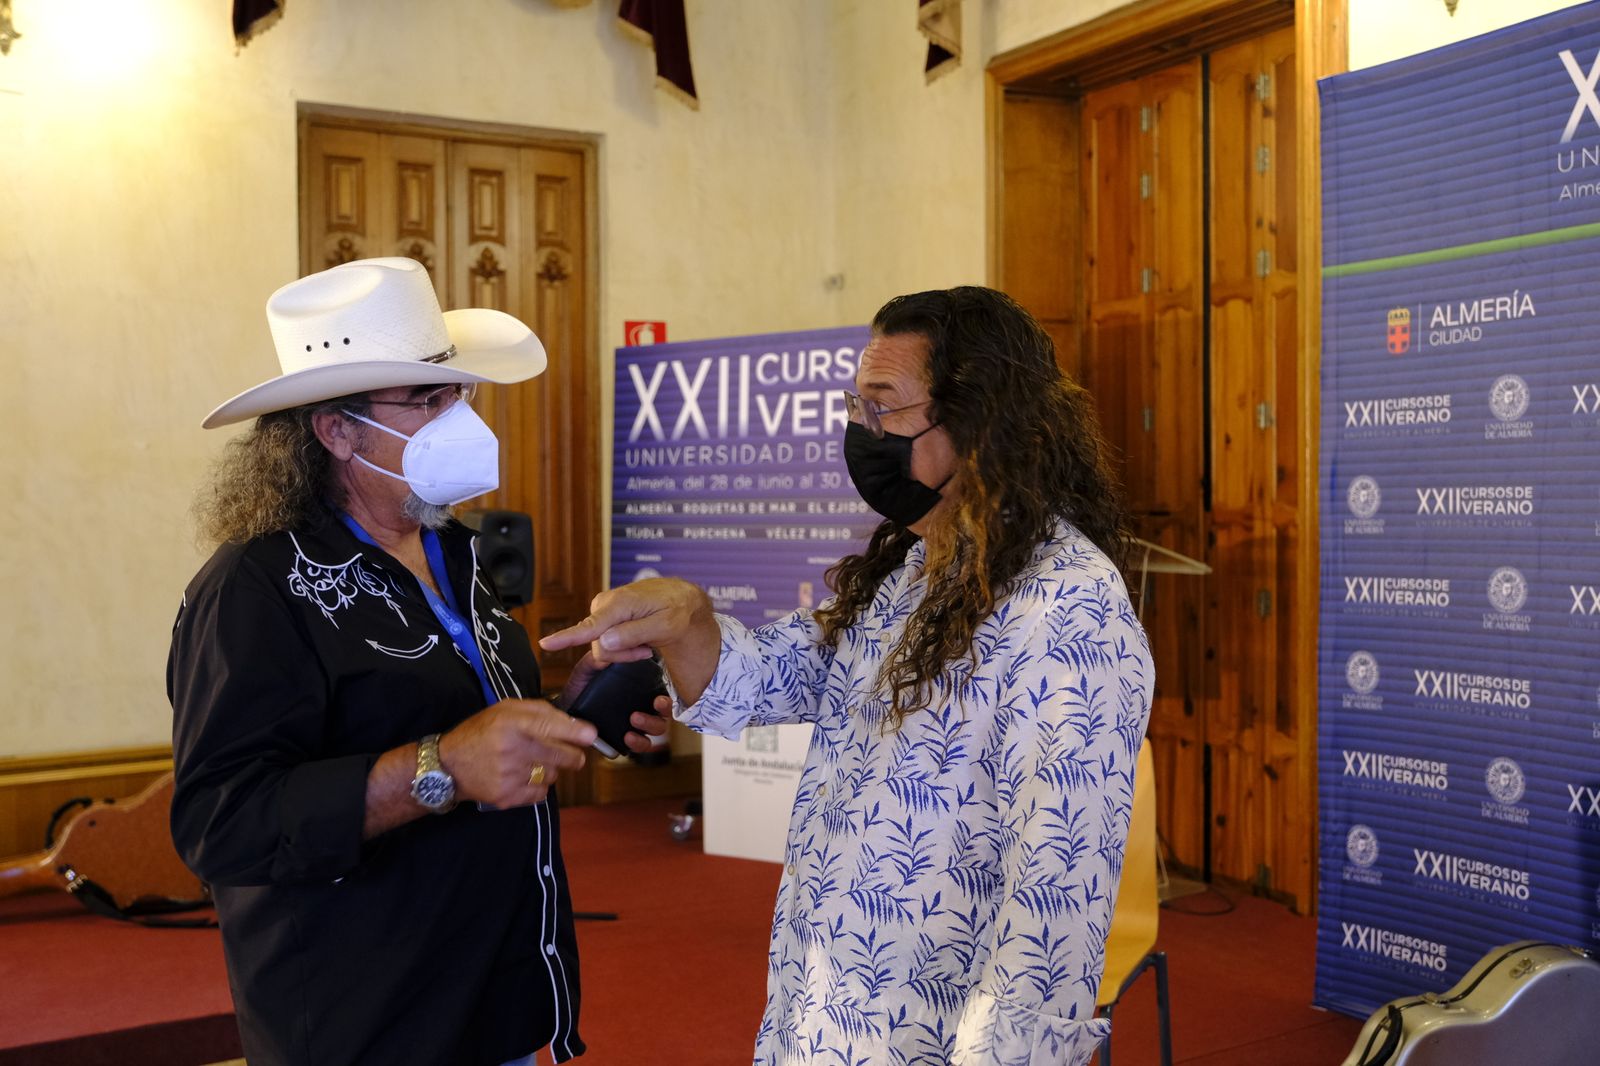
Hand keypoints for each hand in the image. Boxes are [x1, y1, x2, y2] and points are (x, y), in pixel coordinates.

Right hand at [436, 699, 596, 807]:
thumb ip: (540, 711)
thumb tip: (574, 723)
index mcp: (512, 723)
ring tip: (531, 763)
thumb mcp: (505, 710)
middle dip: (573, 755)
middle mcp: (513, 749)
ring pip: (554, 775)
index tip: (591, 735)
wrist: (448, 766)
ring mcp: (510, 776)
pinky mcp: (508, 797)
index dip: (575, 733)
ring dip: (550, 769)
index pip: (551, 727)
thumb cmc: (481, 732)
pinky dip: (538, 786)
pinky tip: (523, 777)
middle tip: (570, 754)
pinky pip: (541, 793)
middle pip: (563, 757)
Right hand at [541, 579, 721, 705]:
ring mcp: (603, 611)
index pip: (590, 626)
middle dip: (622, 654)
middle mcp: (605, 604)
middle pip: (599, 645)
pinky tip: (639, 640)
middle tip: (646, 649)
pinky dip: (624, 646)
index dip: (566, 638)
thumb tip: (603, 643)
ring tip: (646, 641)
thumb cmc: (677, 610)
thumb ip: (634, 634)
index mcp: (620, 603)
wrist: (681, 599)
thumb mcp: (666, 625)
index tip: (545, 644)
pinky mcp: (605, 617)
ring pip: (602, 646)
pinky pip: (606, 642)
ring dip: (625, 650)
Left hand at [561, 651, 672, 754]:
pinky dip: (639, 743)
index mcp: (638, 685)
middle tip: (647, 710)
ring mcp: (637, 722)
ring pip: (657, 728)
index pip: (661, 690)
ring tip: (634, 721)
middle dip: (661, 712)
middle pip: (664, 711)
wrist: (565, 708)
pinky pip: (642, 744)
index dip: (665, 697)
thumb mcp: (587, 668)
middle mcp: (642, 703)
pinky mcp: (627, 737)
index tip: (658, 700)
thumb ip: (597, 659)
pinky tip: (628, 737)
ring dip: (650, 726)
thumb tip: (607, 648)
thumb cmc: (580, 685)